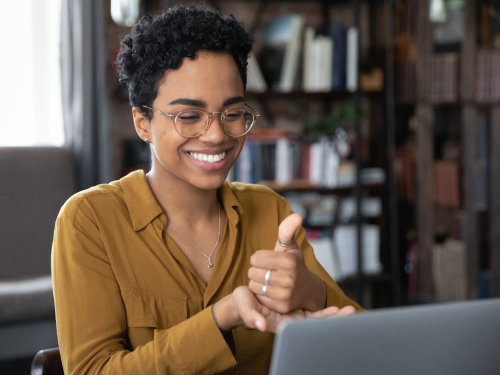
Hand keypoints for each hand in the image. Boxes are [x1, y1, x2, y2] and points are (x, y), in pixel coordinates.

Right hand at [213, 286, 355, 332]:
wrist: (243, 302)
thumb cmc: (244, 306)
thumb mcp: (246, 309)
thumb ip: (253, 317)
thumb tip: (261, 325)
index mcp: (282, 324)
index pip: (305, 327)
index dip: (321, 321)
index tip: (335, 314)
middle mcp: (291, 323)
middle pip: (316, 325)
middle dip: (333, 320)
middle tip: (351, 312)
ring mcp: (294, 319)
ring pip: (317, 321)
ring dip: (333, 317)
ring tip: (349, 311)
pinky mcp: (294, 312)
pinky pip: (312, 315)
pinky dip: (324, 312)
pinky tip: (335, 309)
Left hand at [248, 213, 325, 313]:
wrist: (308, 289)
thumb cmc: (294, 264)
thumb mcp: (290, 247)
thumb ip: (287, 230)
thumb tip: (296, 215)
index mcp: (289, 261)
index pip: (256, 258)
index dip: (259, 257)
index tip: (268, 260)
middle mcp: (289, 278)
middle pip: (252, 272)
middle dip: (257, 270)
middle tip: (269, 271)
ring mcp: (285, 294)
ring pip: (254, 285)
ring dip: (258, 282)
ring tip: (269, 280)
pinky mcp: (281, 306)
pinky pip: (258, 297)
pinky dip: (261, 293)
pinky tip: (271, 290)